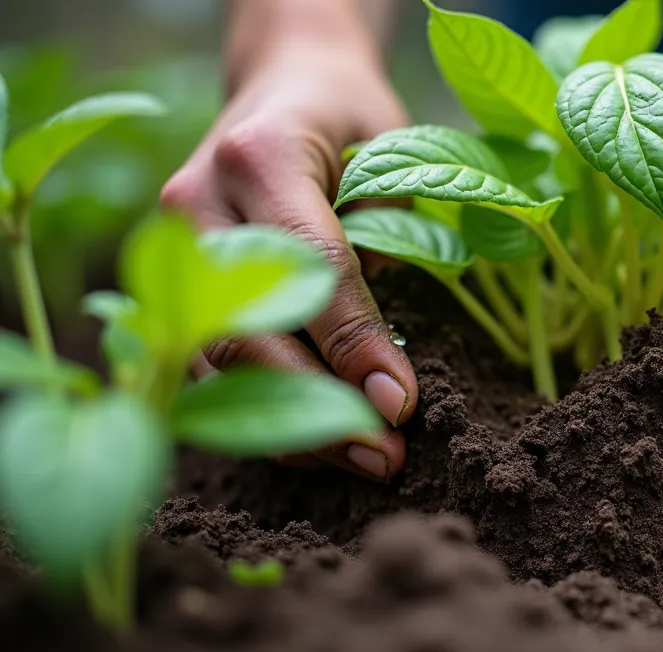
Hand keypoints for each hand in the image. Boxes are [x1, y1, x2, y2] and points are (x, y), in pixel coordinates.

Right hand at [161, 43, 414, 480]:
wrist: (285, 86)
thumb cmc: (352, 120)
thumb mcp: (392, 155)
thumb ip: (390, 240)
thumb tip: (386, 371)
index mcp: (261, 155)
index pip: (308, 266)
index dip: (354, 344)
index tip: (400, 406)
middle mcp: (196, 201)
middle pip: (244, 326)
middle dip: (317, 403)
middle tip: (385, 454)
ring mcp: (168, 245)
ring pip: (215, 359)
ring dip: (288, 425)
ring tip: (363, 459)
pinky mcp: (166, 283)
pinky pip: (206, 362)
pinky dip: (261, 409)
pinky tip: (319, 439)